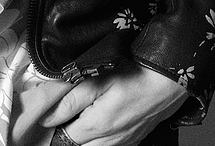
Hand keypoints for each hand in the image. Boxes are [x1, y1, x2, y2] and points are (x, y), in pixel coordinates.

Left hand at [39, 62, 187, 145]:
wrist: (168, 80)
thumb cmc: (134, 75)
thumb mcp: (96, 81)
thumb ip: (69, 100)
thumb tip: (46, 117)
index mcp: (96, 127)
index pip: (65, 137)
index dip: (56, 124)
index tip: (53, 111)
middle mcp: (110, 141)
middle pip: (80, 145)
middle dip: (71, 131)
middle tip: (70, 110)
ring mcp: (125, 141)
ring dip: (87, 133)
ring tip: (87, 112)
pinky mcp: (135, 137)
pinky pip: (112, 144)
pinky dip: (103, 136)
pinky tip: (104, 117)